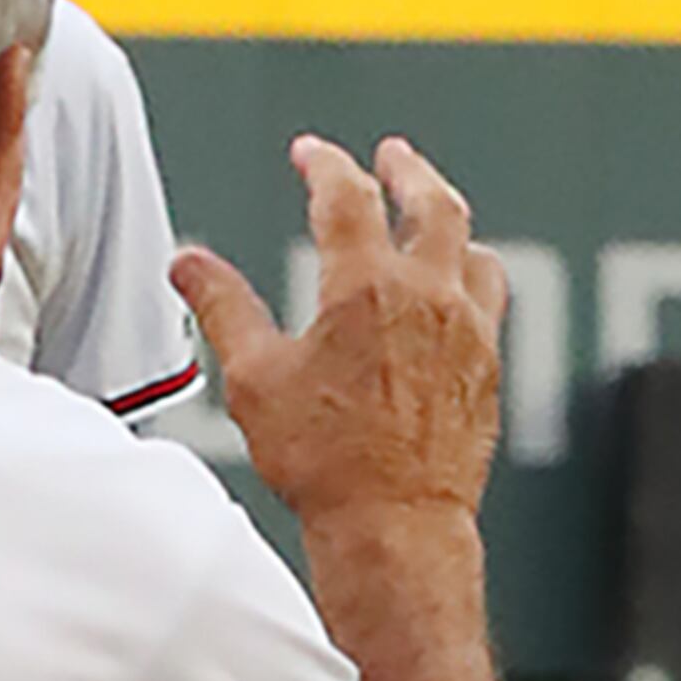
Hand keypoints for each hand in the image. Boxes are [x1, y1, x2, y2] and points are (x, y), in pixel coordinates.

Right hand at [172, 134, 507, 523]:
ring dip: (450, 223)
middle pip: (433, 204)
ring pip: (473, 249)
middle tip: (392, 155)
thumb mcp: (256, 379)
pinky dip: (473, 276)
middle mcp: (428, 298)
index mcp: (365, 288)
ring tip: (435, 218)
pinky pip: (492, 300)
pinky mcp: (488, 368)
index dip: (325, 165)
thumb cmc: (325, 462)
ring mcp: (468, 332)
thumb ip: (224, 308)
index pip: (347, 196)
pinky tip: (461, 288)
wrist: (395, 525)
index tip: (311, 155)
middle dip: (408, 171)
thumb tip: (188, 264)